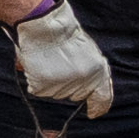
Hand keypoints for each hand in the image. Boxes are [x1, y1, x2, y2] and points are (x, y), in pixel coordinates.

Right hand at [10, 0, 112, 118]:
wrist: (42, 24)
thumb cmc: (63, 34)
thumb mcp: (88, 52)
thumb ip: (91, 72)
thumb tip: (88, 93)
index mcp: (97, 71)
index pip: (102, 98)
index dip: (98, 107)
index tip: (93, 113)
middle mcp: (82, 80)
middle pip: (75, 95)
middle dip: (69, 85)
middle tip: (59, 65)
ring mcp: (62, 84)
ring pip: (56, 93)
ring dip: (51, 81)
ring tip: (47, 61)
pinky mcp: (44, 85)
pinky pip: (39, 90)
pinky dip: (36, 80)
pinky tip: (37, 65)